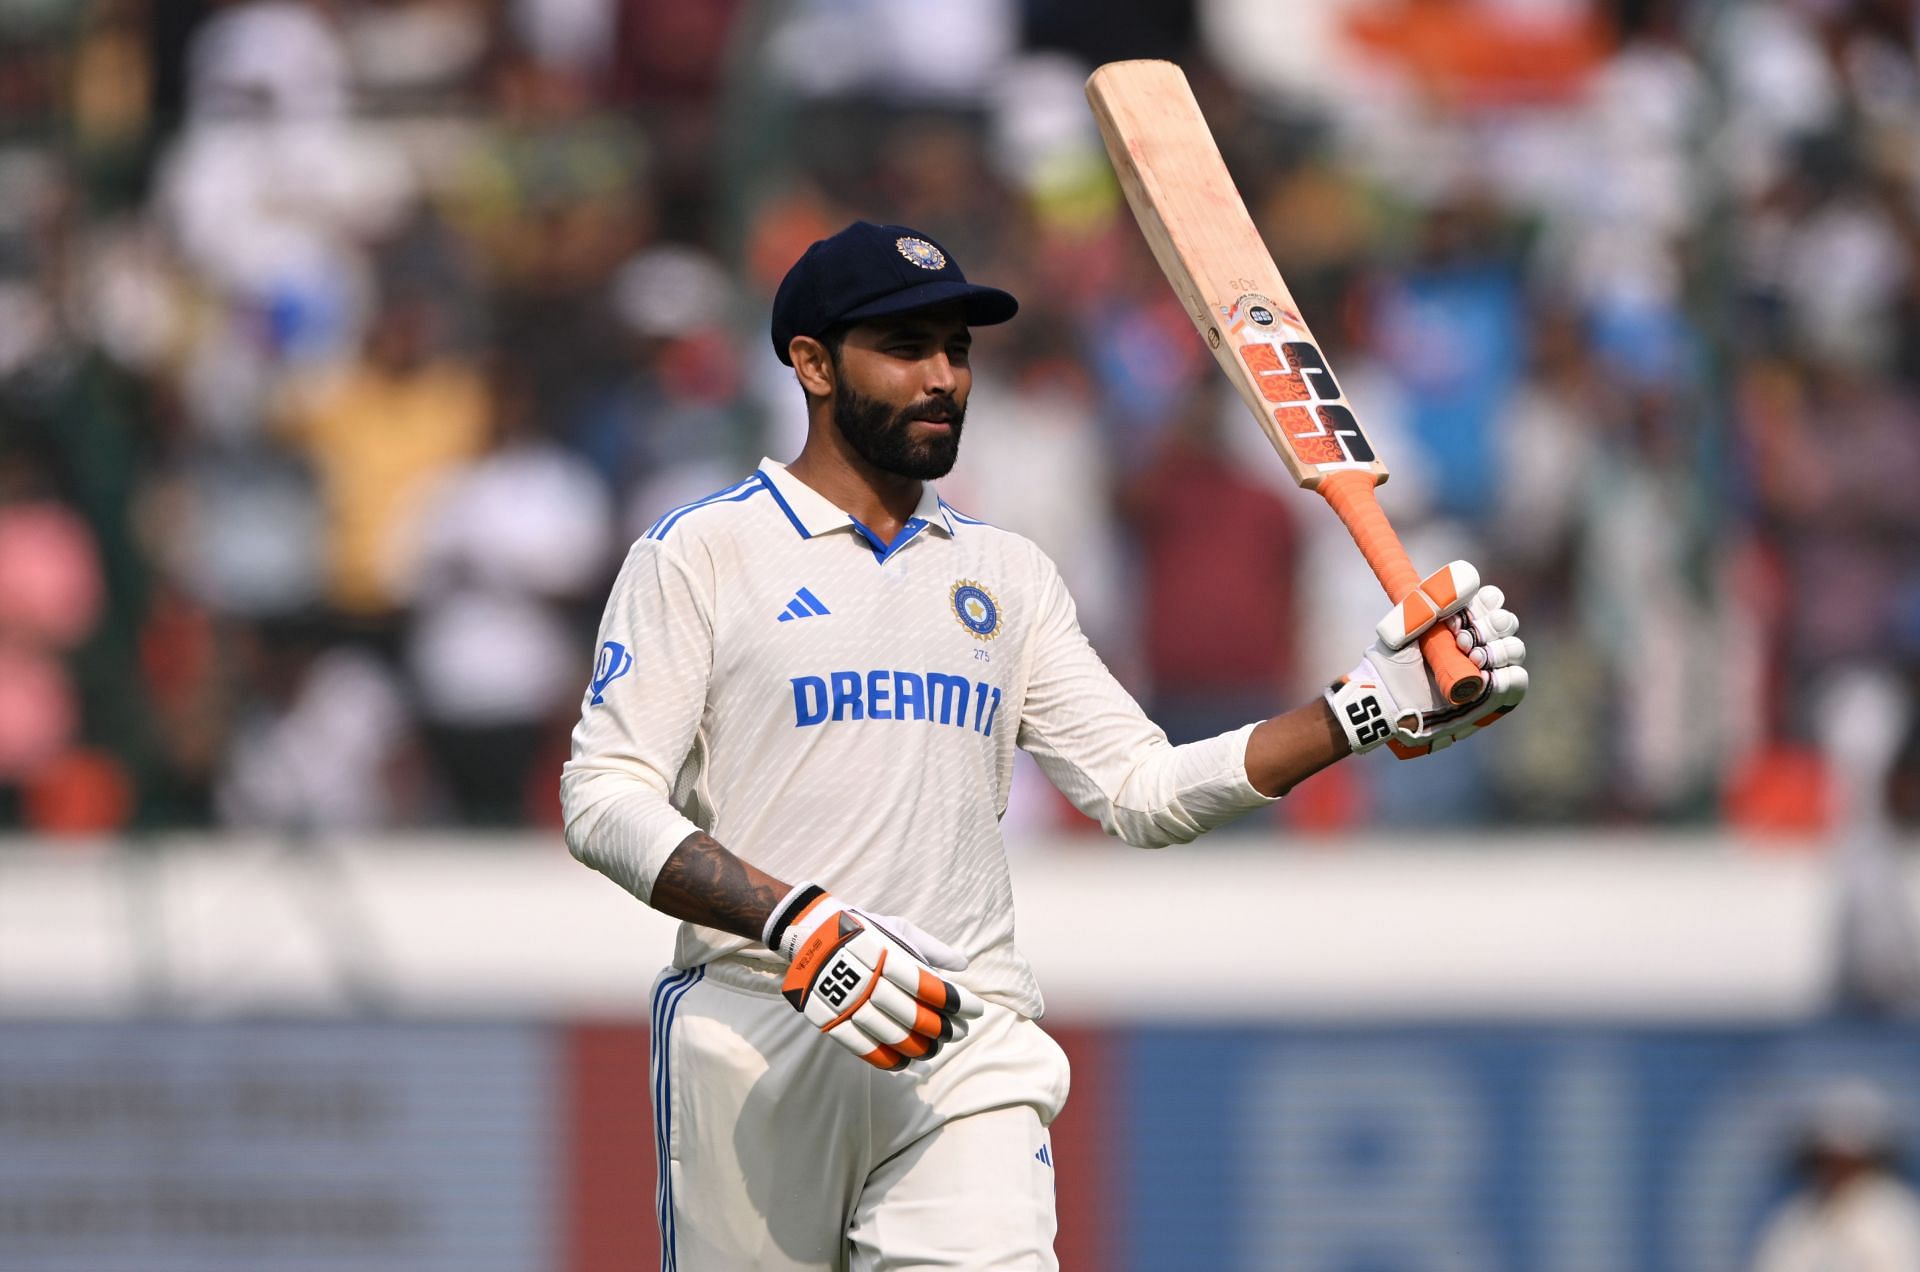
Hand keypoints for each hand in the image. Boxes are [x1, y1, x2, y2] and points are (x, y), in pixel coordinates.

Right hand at [763, 884, 984, 1069]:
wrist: (809, 932)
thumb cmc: (862, 929)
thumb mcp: (898, 927)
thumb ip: (932, 948)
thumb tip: (963, 965)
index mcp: (886, 957)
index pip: (931, 988)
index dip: (957, 1003)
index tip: (974, 1010)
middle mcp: (868, 983)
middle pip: (915, 1016)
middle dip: (944, 1029)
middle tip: (959, 1033)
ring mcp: (847, 1004)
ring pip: (893, 1037)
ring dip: (921, 1048)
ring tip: (937, 1048)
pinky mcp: (830, 1020)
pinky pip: (864, 1049)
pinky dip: (888, 1060)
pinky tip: (906, 1061)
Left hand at [1326, 561, 1527, 758]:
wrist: (1386, 703)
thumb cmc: (1390, 666)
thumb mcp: (1399, 632)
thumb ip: (1421, 608)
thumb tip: (1447, 588)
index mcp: (1461, 620)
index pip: (1490, 600)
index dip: (1485, 602)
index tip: (1459, 615)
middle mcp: (1478, 642)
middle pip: (1506, 622)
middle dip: (1492, 626)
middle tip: (1462, 640)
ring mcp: (1487, 669)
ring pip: (1514, 649)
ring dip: (1498, 650)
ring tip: (1472, 658)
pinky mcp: (1492, 697)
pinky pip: (1517, 680)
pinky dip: (1508, 676)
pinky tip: (1485, 676)